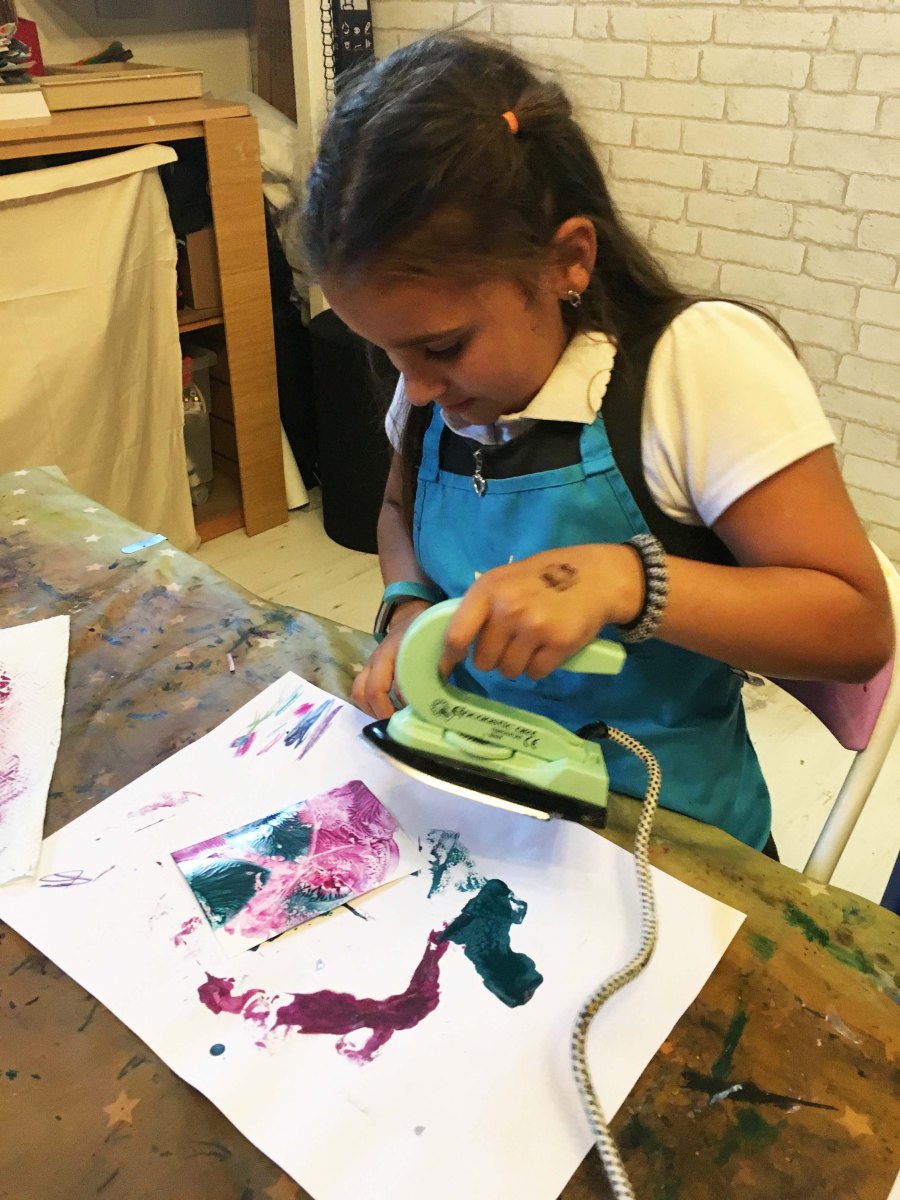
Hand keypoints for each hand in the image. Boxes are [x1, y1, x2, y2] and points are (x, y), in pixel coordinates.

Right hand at [351, 599, 432, 718]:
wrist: (410, 618)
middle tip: (400, 724)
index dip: (408, 703)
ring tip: (390, 721)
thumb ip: (442, 667)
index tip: (420, 716)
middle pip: (369, 691)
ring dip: (372, 711)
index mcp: (397, 650)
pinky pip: (360, 692)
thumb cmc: (425, 634)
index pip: (398, 684)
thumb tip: (442, 698)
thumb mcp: (437, 646)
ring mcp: (369, 665)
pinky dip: (370, 706)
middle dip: (383, 712)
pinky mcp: (367, 671)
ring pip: (359, 693)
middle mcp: (378, 658)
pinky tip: (386, 712)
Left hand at [439, 544, 643, 680]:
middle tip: (509, 644)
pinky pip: (536, 673)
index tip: (446, 669)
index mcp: (487, 590)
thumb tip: (453, 643)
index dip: (449, 657)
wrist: (594, 576)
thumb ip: (481, 606)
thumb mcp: (504, 580)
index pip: (456, 635)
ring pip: (509, 671)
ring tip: (531, 644)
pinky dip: (539, 667)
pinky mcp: (559, 643)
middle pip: (484, 660)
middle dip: (494, 658)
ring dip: (517, 665)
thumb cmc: (542, 577)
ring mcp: (534, 627)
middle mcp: (508, 608)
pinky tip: (547, 648)